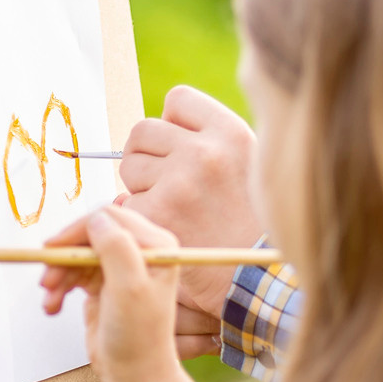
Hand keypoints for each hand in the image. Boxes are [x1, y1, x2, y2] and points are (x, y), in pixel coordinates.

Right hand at [39, 207, 185, 381]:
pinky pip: (73, 274)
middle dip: (65, 255)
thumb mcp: (130, 289)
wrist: (135, 376)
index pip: (109, 218)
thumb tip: (95, 219)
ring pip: (77, 255)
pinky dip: (59, 288)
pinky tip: (52, 307)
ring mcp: (120, 268)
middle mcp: (139, 251)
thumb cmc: (139, 337)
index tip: (53, 248)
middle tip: (46, 279)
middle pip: (89, 235)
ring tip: (49, 299)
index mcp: (155, 245)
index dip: (78, 230)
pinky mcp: (102, 285)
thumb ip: (116, 249)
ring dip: (58, 274)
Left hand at [116, 85, 264, 316]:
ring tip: (172, 209)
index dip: (174, 123)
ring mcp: (177, 183)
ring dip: (140, 186)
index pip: (177, 100)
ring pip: (129, 165)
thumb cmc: (254, 224)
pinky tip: (164, 230)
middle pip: (143, 130)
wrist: (258, 281)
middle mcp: (204, 152)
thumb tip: (167, 124)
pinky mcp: (155, 214)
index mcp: (231, 133)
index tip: (182, 147)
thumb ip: (213, 141)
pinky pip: (124, 203)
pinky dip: (136, 217)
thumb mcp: (252, 165)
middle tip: (168, 183)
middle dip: (148, 154)